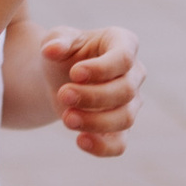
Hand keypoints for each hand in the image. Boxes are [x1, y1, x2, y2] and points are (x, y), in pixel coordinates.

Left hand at [42, 24, 141, 157]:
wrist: (59, 78)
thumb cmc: (65, 53)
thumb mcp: (58, 39)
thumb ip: (57, 41)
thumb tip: (51, 50)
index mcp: (123, 43)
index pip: (124, 58)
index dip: (102, 69)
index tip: (74, 73)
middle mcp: (134, 73)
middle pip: (126, 90)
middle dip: (93, 96)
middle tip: (63, 95)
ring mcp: (131, 103)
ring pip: (125, 119)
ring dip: (95, 122)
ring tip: (66, 118)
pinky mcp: (120, 128)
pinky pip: (119, 144)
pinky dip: (102, 147)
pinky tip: (80, 141)